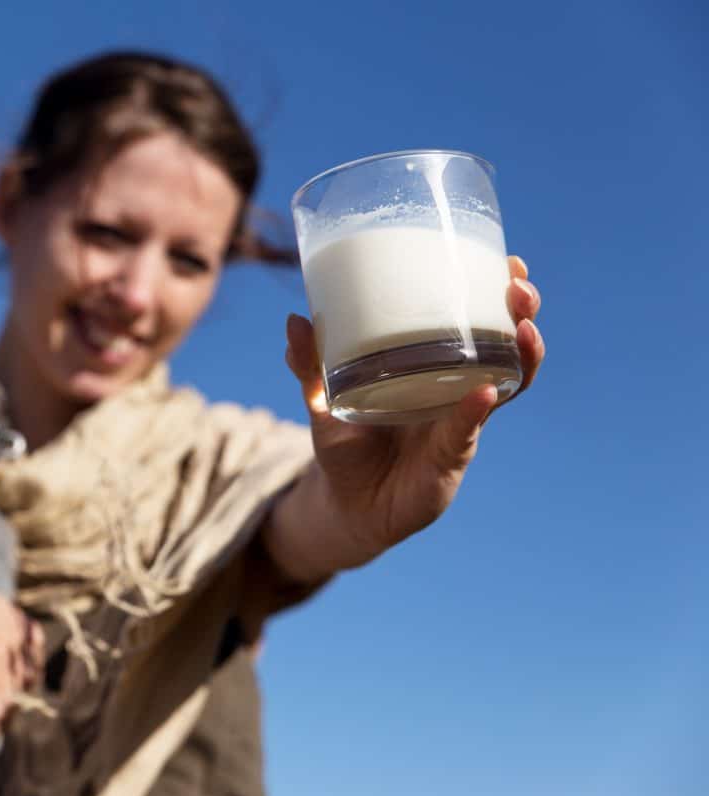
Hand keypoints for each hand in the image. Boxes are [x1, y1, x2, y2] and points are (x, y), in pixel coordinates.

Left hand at [284, 255, 544, 565]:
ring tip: (525, 327)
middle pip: (505, 345)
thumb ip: (310, 367)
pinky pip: (468, 430)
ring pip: (505, 384)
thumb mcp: (323, 402)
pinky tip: (485, 392)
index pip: (475, 323)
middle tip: (521, 285)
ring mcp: (460, 423)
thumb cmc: (345, 450)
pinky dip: (476, 410)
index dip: (496, 293)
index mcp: (431, 368)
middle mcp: (456, 391)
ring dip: (522, 354)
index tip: (507, 261)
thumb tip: (295, 320)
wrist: (348, 509)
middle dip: (521, 312)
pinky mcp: (452, 457)